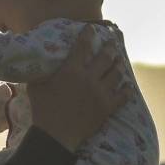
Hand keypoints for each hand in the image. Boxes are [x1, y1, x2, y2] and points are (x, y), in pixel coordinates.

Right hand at [26, 26, 130, 151]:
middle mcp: (89, 78)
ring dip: (118, 66)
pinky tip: (128, 86)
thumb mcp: (36, 87)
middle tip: (111, 44)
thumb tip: (37, 64)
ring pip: (116, 74)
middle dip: (109, 48)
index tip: (92, 28)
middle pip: (105, 57)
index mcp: (72, 70)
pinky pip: (123, 96)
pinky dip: (126, 90)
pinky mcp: (107, 108)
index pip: (83, 46)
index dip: (88, 35)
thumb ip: (42, 73)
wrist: (55, 135)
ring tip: (118, 62)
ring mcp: (101, 93)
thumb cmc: (42, 110)